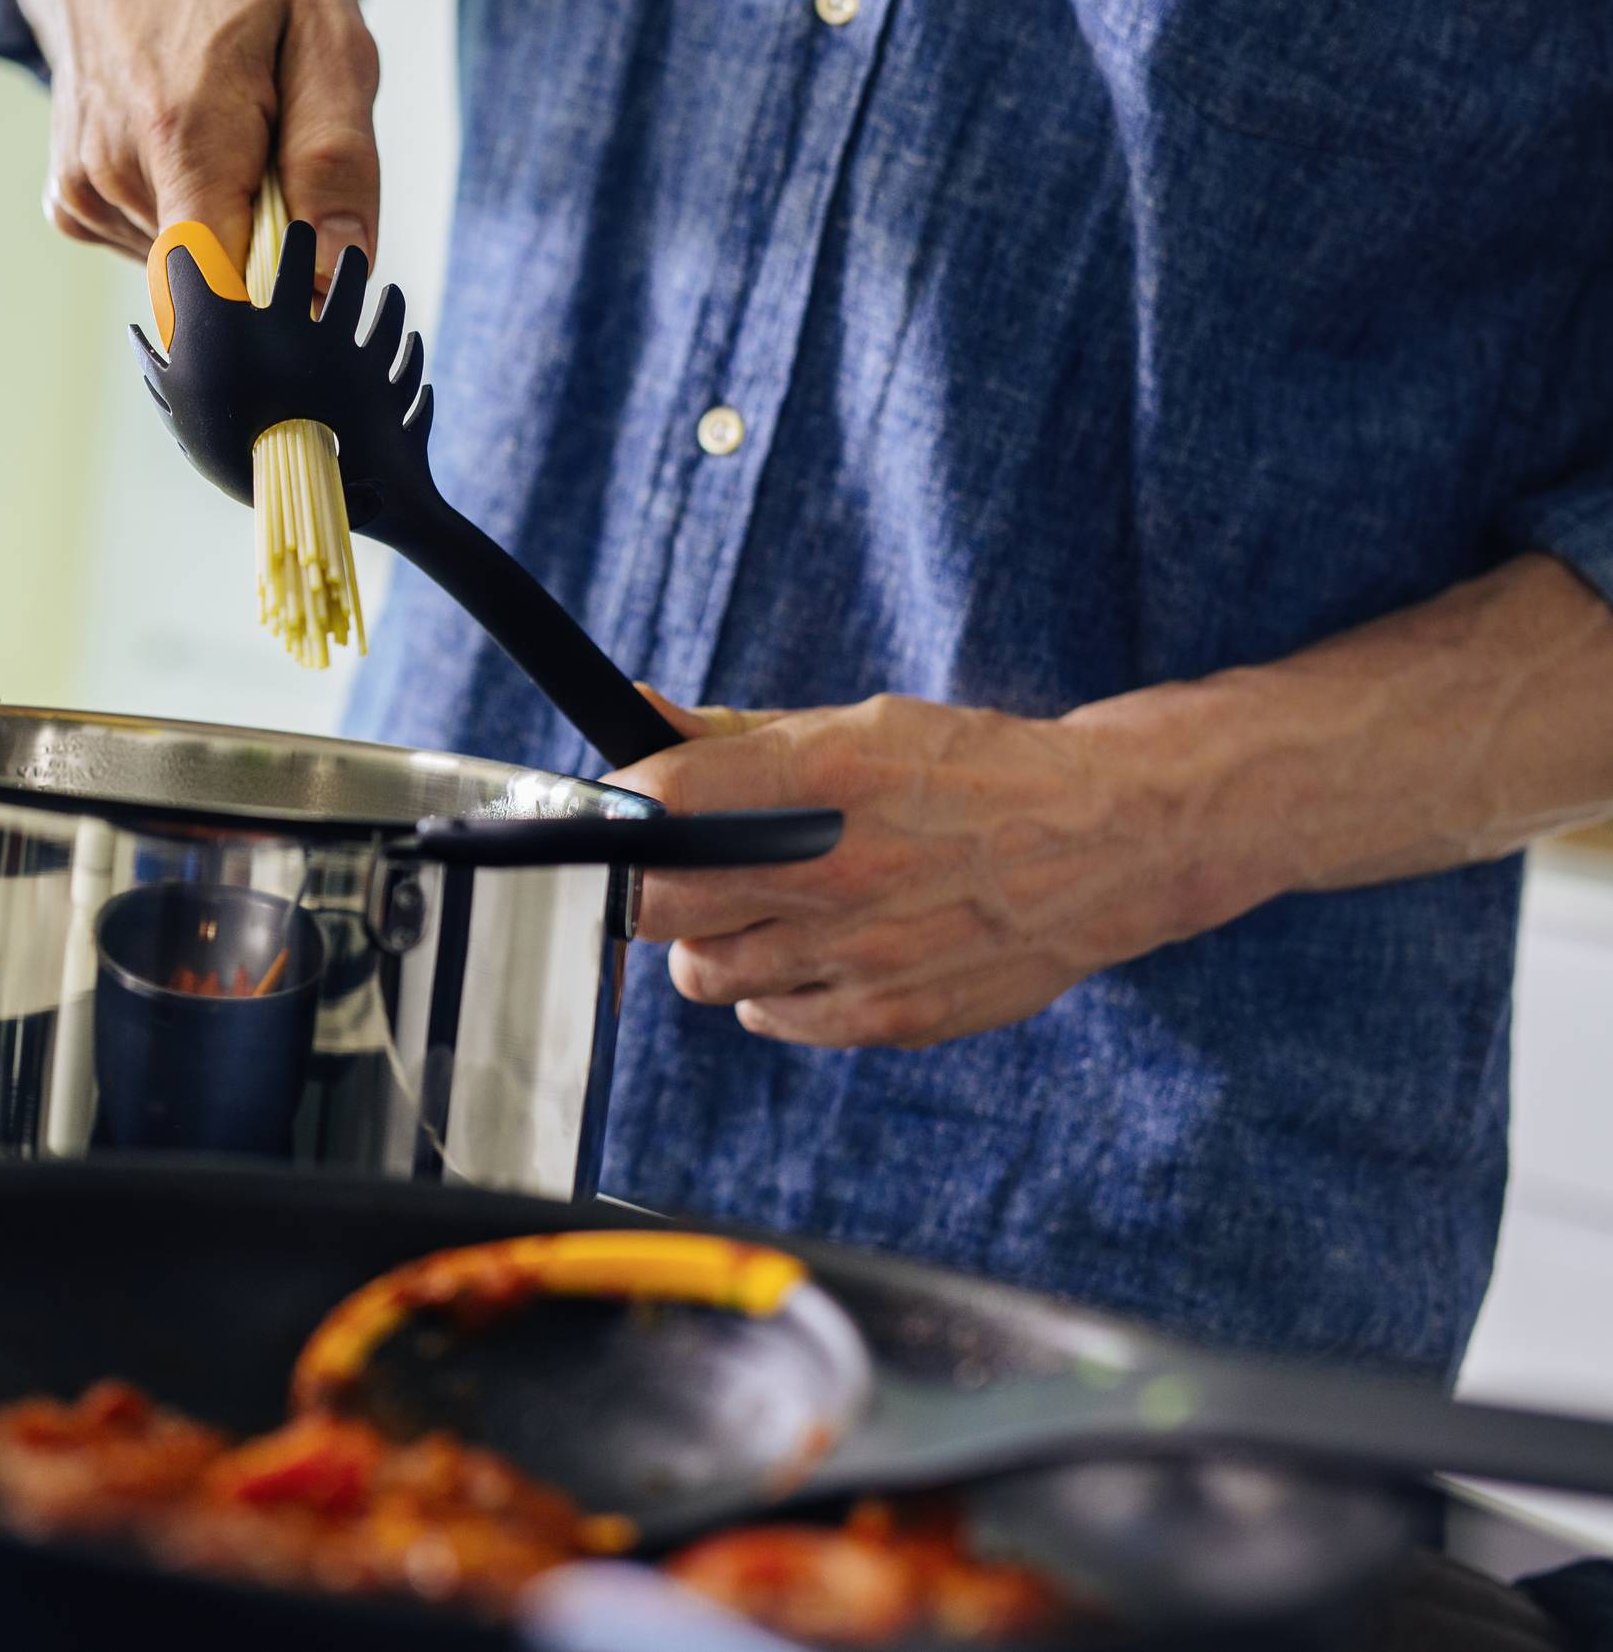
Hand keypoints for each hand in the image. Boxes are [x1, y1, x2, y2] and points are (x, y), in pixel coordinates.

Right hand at [7, 0, 380, 284]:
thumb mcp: (327, 35)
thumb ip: (335, 158)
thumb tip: (336, 270)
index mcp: (184, 134)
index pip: (217, 295)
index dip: (278, 309)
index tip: (313, 275)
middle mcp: (117, 172)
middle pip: (221, 281)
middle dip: (271, 242)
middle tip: (281, 148)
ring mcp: (84, 189)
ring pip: (190, 269)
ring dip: (232, 220)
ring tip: (231, 127)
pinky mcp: (71, 201)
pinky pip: (152, 249)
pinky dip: (187, 213)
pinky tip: (187, 144)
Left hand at [609, 692, 1215, 1048]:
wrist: (1108, 840)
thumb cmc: (973, 772)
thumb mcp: (860, 723)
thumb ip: (738, 733)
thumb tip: (640, 711)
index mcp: (823, 773)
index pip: (658, 802)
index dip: (621, 808)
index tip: (625, 811)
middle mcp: (836, 865)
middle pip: (656, 899)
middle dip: (650, 881)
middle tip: (680, 867)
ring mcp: (863, 949)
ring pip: (701, 970)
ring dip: (711, 940)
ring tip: (759, 909)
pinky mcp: (891, 1014)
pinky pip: (768, 1017)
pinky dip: (769, 991)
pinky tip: (808, 951)